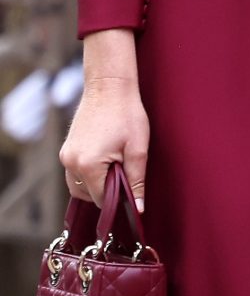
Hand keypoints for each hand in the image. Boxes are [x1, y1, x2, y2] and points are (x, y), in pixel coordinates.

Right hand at [59, 30, 148, 208]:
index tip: (130, 190)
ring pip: (79, 186)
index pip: (101, 200)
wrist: (109, 87)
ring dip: (96, 184)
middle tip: (124, 171)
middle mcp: (70, 163)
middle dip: (106, 192)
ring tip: (116, 164)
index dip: (117, 200)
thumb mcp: (137, 149)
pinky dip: (89, 174)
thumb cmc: (126, 114)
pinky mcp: (66, 149)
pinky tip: (106, 159)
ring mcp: (65, 156)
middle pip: (87, 196)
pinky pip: (75, 173)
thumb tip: (138, 208)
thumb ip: (136, 181)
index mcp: (87, 165)